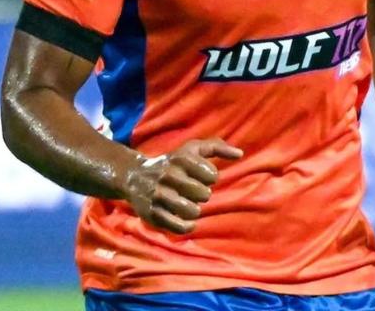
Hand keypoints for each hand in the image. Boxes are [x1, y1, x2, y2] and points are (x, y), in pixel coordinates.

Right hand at [123, 138, 242, 234]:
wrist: (133, 176)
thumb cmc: (171, 164)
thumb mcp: (190, 149)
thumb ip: (216, 147)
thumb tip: (240, 153)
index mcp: (179, 159)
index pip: (211, 174)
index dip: (209, 177)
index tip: (200, 175)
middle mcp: (167, 176)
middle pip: (204, 194)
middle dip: (201, 194)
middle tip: (191, 191)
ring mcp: (158, 195)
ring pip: (192, 211)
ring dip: (194, 210)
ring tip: (187, 204)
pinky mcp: (152, 213)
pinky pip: (180, 226)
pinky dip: (187, 225)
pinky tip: (184, 219)